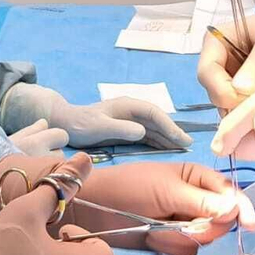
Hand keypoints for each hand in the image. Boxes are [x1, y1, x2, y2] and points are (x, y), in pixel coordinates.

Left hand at [2, 83, 191, 149]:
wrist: (66, 123)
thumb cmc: (81, 124)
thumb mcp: (100, 126)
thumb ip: (121, 128)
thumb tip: (143, 131)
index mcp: (128, 106)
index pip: (155, 115)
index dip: (170, 126)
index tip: (181, 139)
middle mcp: (132, 111)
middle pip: (158, 121)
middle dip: (173, 131)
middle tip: (189, 145)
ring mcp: (129, 120)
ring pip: (154, 128)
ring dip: (168, 137)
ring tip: (182, 148)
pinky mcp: (126, 129)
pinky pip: (147, 135)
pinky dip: (158, 141)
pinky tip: (166, 149)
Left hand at [74, 162, 254, 254]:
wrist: (95, 208)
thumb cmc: (131, 188)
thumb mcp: (168, 191)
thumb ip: (202, 202)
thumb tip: (234, 209)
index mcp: (198, 178)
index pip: (230, 193)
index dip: (242, 208)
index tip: (249, 225)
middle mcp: (196, 200)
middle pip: (222, 221)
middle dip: (205, 226)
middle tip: (183, 223)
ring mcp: (184, 222)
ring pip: (204, 239)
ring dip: (182, 236)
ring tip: (158, 227)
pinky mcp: (171, 241)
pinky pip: (186, 251)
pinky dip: (170, 246)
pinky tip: (152, 238)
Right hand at [197, 7, 254, 111]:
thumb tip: (239, 90)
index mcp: (217, 43)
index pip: (206, 73)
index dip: (221, 89)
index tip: (245, 97)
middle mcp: (220, 65)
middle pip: (216, 94)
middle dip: (238, 102)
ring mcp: (233, 83)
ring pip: (229, 108)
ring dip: (250, 110)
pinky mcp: (247, 98)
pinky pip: (243, 115)